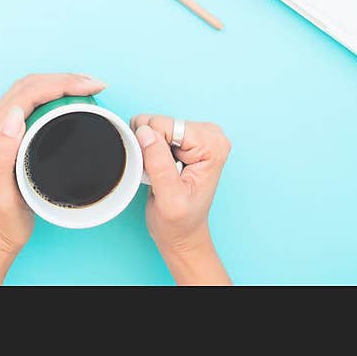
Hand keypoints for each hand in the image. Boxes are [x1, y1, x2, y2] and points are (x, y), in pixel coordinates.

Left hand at [0, 73, 106, 284]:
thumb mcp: (1, 194)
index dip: (61, 83)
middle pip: (29, 86)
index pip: (27, 93)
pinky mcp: (5, 132)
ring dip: (59, 83)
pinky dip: (52, 93)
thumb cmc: (1, 219)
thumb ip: (0, 156)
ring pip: (29, 90)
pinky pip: (29, 101)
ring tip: (88, 87)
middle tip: (96, 84)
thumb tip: (12, 117)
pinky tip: (70, 98)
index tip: (90, 86)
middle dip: (64, 79)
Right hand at [130, 115, 231, 284]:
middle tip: (160, 173)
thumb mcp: (168, 197)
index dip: (153, 148)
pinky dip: (150, 149)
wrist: (182, 233)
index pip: (164, 125)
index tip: (160, 171)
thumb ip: (158, 163)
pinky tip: (160, 167)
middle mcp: (210, 136)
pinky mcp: (186, 139)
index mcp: (213, 146)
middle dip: (151, 147)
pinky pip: (154, 131)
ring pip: (153, 125)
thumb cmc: (179, 222)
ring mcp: (198, 136)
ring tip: (160, 172)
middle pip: (159, 122)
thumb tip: (144, 131)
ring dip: (150, 149)